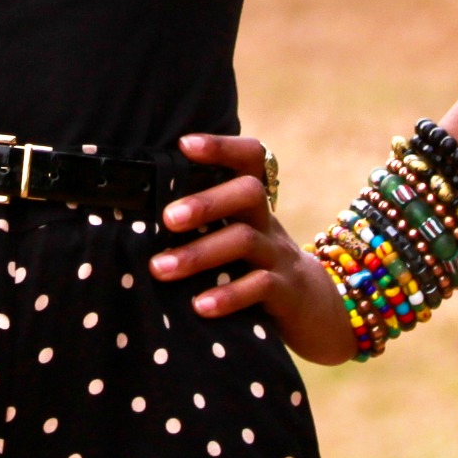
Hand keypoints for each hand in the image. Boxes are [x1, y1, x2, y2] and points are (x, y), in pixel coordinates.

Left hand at [150, 134, 359, 366]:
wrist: (319, 312)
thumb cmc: (257, 269)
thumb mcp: (238, 239)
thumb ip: (205, 223)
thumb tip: (138, 214)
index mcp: (253, 206)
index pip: (250, 160)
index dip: (222, 147)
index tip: (184, 144)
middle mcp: (268, 223)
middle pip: (248, 193)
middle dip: (206, 202)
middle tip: (167, 219)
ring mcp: (279, 256)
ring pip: (245, 240)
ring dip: (199, 253)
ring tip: (161, 269)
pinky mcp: (287, 292)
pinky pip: (260, 286)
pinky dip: (228, 295)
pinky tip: (199, 306)